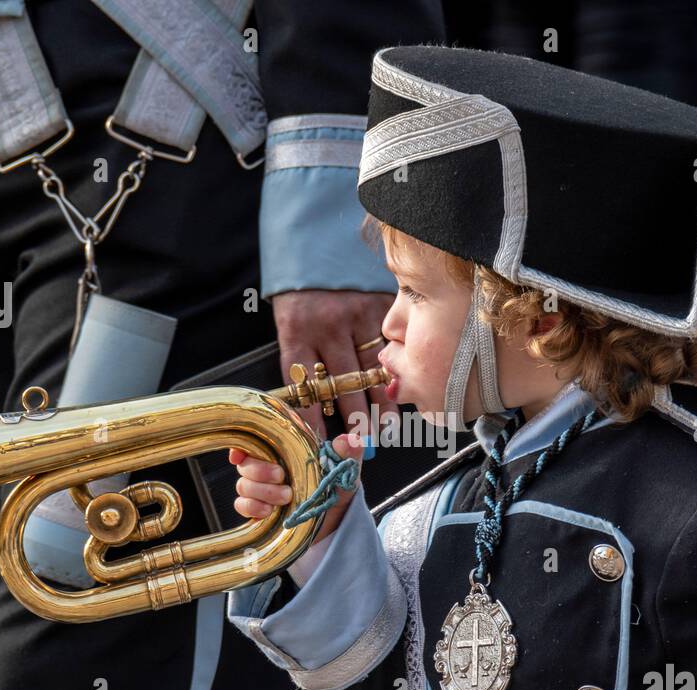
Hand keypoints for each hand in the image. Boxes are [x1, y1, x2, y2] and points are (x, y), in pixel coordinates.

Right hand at [230, 431, 366, 544]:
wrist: (335, 523)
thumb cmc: (336, 491)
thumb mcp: (345, 472)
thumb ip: (347, 454)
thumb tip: (348, 440)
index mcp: (285, 452)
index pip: (255, 442)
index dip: (243, 445)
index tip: (241, 453)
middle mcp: (269, 468)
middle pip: (246, 463)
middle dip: (259, 470)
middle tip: (281, 477)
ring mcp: (262, 490)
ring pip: (243, 484)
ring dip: (262, 491)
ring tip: (287, 497)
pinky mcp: (259, 510)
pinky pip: (242, 505)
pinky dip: (253, 507)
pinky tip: (269, 511)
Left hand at [271, 290, 395, 437]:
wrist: (317, 239)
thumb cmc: (303, 291)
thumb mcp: (291, 323)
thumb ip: (305, 358)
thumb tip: (321, 407)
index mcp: (297, 331)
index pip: (303, 385)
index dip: (313, 419)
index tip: (323, 444)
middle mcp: (327, 325)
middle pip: (344, 385)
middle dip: (356, 418)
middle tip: (366, 442)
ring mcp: (357, 315)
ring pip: (373, 370)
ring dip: (383, 403)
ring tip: (391, 428)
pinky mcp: (380, 304)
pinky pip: (392, 345)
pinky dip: (399, 369)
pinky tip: (406, 389)